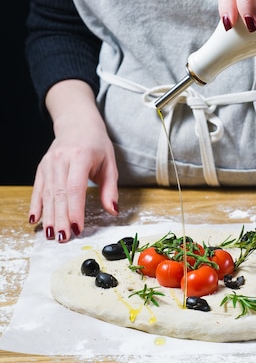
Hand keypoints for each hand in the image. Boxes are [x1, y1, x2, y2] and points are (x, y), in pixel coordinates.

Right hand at [28, 80, 118, 241]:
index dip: (75, 210)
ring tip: (52, 235)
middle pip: (59, 194)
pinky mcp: (42, 167)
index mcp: (80, 156)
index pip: (75, 188)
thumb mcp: (110, 163)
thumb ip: (110, 189)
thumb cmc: (96, 144)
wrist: (77, 123)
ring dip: (49, 216)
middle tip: (64, 238)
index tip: (77, 228)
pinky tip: (35, 220)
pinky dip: (36, 205)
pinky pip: (38, 189)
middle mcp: (61, 159)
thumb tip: (113, 211)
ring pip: (48, 194)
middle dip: (61, 218)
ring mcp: (49, 163)